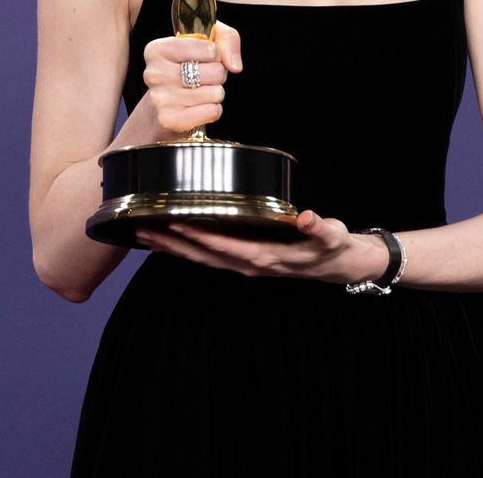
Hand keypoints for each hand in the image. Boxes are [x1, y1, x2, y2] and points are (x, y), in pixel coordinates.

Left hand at [135, 210, 389, 285]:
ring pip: (202, 259)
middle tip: (141, 229)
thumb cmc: (335, 246)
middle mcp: (250, 264)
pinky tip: (172, 240)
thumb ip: (321, 228)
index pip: (224, 246)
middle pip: (203, 256)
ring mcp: (246, 264)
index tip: (173, 224)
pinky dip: (189, 249)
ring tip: (145, 235)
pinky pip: (211, 256)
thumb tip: (308, 218)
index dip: (198, 236)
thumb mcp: (333, 235)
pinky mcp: (246, 259)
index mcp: (265, 256)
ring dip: (173, 249)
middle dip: (172, 244)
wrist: (341, 264)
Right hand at [142, 20, 241, 133]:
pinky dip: (213, 110)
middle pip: (215, 72)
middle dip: (218, 74)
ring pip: (216, 93)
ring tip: (199, 91)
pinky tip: (200, 106)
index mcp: (157, 49)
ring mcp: (160, 98)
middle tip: (203, 77)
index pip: (210, 49)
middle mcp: (154, 73)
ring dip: (215, 92)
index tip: (202, 58)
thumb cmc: (188, 66)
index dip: (215, 55)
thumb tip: (234, 66)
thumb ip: (228, 39)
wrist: (165, 102)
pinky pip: (212, 112)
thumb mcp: (208, 39)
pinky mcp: (169, 120)